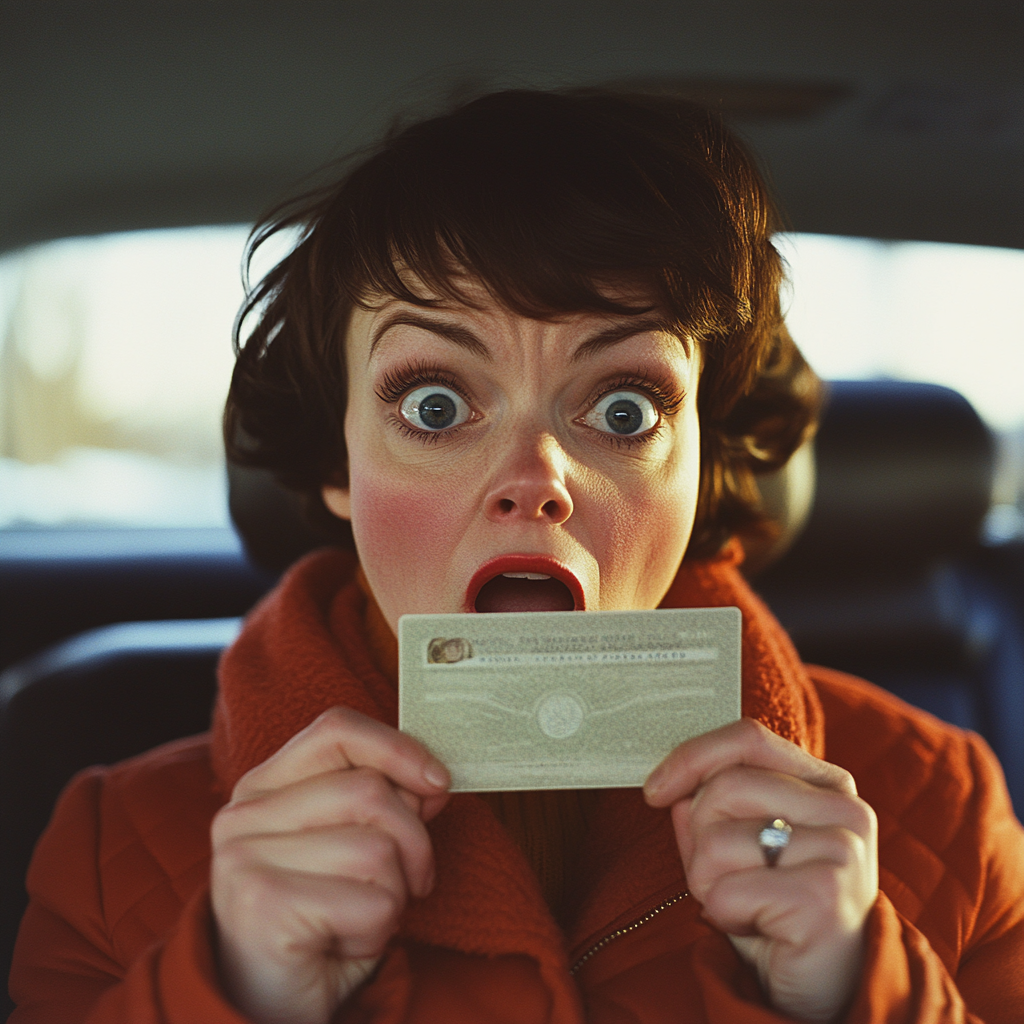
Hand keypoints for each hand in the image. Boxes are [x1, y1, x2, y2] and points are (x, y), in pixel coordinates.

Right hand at [210, 707, 450, 1023]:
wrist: (268, 1012)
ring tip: (361, 918)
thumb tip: (432, 779)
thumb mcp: (350, 849)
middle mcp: (243, 815)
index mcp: (262, 787)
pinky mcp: (263, 906)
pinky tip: (344, 946)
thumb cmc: (319, 923)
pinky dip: (379, 931)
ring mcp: (244, 858)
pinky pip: (371, 901)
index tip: (437, 782)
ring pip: (378, 848)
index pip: (337, 730)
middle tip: (403, 884)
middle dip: (413, 843)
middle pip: (371, 790)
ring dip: (394, 894)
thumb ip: (381, 804)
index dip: (398, 748)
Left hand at [644, 718, 876, 1023]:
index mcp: (827, 784)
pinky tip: (757, 928)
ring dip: (710, 881)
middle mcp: (845, 808)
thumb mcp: (740, 847)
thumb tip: (672, 788)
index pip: (748, 738)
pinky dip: (724, 914)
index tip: (655, 791)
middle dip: (700, 837)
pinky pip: (728, 890)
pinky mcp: (825, 896)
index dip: (691, 756)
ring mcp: (842, 850)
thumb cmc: (777, 910)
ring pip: (718, 839)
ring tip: (745, 905)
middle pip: (724, 786)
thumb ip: (708, 807)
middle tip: (725, 877)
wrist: (827, 993)